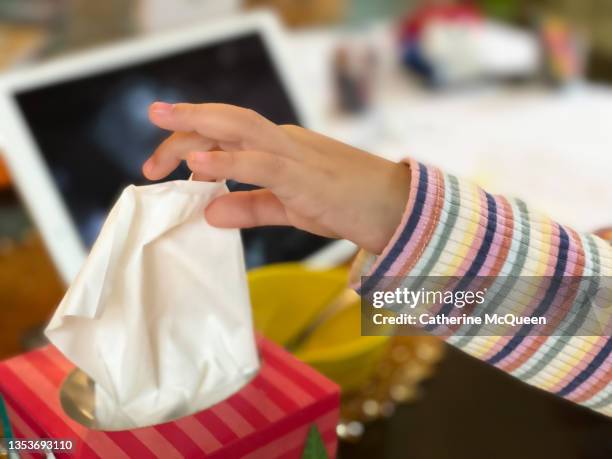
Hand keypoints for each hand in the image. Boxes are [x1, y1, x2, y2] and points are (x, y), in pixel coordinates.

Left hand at [143, 102, 410, 253]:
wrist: (397, 211)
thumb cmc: (348, 206)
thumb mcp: (289, 209)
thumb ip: (250, 207)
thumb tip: (208, 211)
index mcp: (281, 148)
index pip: (229, 134)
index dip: (193, 143)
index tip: (164, 165)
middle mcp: (285, 142)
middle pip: (229, 121)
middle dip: (188, 118)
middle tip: (153, 117)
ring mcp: (297, 155)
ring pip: (242, 128)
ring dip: (200, 124)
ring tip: (163, 122)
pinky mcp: (307, 176)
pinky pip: (262, 163)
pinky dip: (228, 160)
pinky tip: (197, 161)